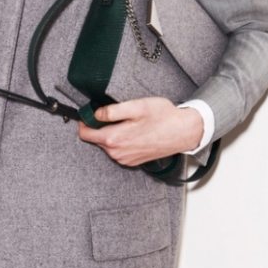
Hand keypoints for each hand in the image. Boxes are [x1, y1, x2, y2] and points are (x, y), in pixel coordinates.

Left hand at [76, 96, 203, 165]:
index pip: (84, 133)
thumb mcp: (137, 106)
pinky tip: (134, 132)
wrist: (183, 132)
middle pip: (96, 139)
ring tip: (128, 122)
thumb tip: (95, 114)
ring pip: (107, 145)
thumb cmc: (163, 117)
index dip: (84, 121)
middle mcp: (117, 153)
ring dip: (112, 133)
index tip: (90, 113)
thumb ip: (112, 111)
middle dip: (100, 127)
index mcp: (114, 139)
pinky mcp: (132, 161)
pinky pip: (118, 150)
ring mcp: (125, 159)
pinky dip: (121, 141)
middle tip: (115, 114)